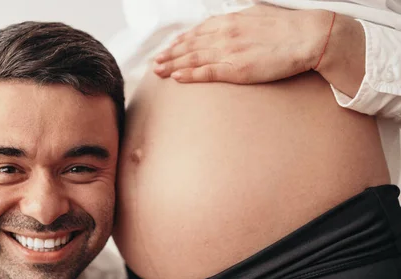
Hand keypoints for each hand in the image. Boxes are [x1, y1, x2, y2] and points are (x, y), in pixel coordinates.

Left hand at [153, 4, 333, 83]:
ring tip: (158, 71)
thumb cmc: (288, 26)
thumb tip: (232, 17)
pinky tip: (176, 78)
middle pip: (190, 46)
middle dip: (170, 54)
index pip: (198, 32)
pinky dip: (190, 75)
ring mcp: (229, 52)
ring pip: (193, 59)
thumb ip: (240, 18)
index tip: (170, 48)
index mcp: (230, 21)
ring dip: (173, 65)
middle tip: (155, 62)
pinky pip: (207, 73)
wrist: (308, 37)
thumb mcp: (258, 13)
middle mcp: (225, 34)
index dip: (181, 41)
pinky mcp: (237, 69)